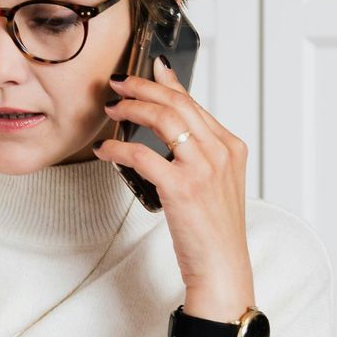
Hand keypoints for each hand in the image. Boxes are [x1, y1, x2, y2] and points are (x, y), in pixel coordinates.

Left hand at [94, 56, 255, 336]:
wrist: (222, 267)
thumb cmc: (213, 228)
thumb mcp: (214, 182)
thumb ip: (197, 152)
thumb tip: (170, 126)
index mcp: (231, 147)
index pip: (194, 103)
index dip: (166, 83)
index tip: (147, 69)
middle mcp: (221, 152)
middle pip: (177, 104)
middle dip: (143, 87)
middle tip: (118, 84)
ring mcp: (203, 168)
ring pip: (163, 120)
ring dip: (131, 109)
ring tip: (111, 108)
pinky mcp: (182, 188)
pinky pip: (142, 155)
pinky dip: (118, 148)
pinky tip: (105, 150)